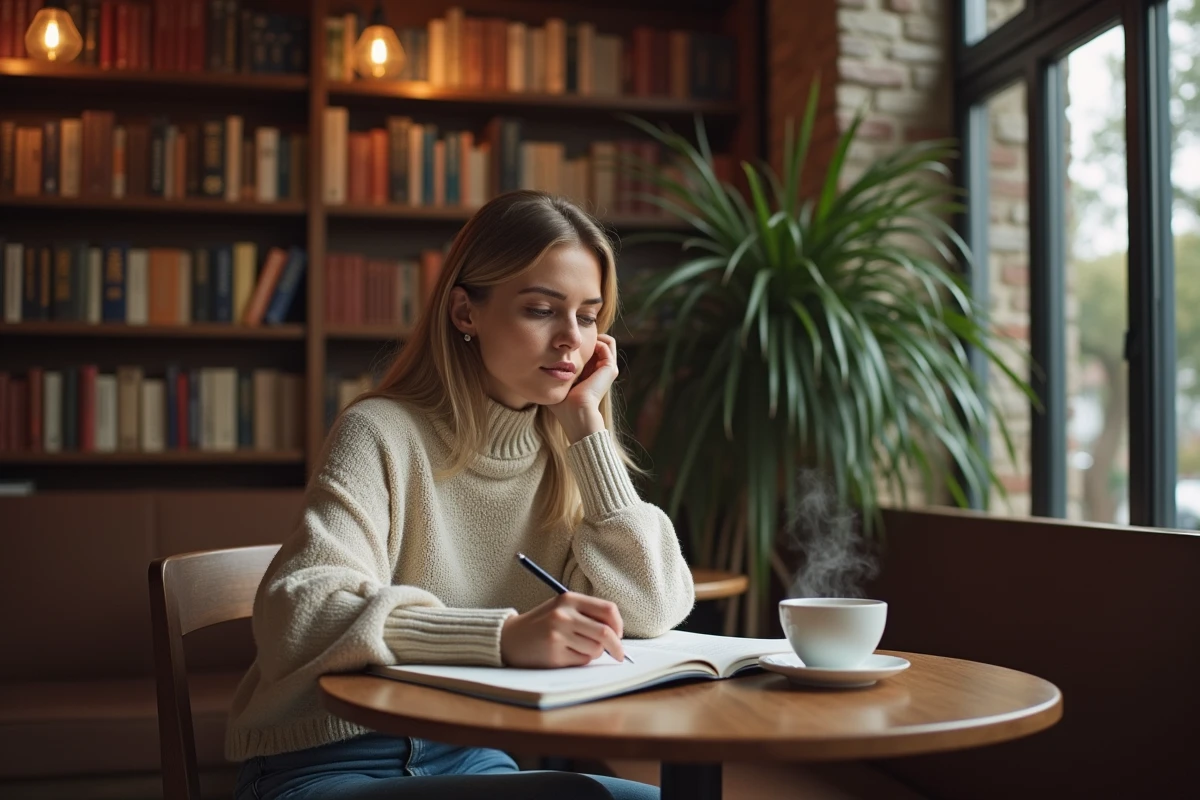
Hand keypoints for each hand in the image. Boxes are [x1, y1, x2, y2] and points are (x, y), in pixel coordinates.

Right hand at [500, 592, 625, 667]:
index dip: (619, 624)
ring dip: (595, 653)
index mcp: (569, 599)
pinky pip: (582, 661)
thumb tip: (617, 634)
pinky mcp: (554, 654)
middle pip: (605, 632)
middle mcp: (564, 615)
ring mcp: (558, 635)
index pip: (608, 610)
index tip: (619, 634)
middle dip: (617, 646)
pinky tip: (567, 654)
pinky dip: (582, 660)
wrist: (510, 638)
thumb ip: (587, 614)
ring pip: (596, 649)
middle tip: (619, 654)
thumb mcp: (562, 608)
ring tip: (580, 649)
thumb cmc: (542, 624)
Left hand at [548, 334, 617, 442]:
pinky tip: (581, 348)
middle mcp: (601, 370)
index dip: (577, 344)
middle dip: (585, 338)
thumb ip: (553, 373)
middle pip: (598, 344)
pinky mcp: (610, 367)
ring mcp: (607, 368)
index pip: (589, 351)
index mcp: (590, 374)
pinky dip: (595, 340)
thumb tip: (537, 363)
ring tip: (578, 341)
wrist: (576, 413)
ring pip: (606, 342)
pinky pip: (608, 343)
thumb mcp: (557, 383)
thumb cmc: (562, 404)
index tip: (563, 343)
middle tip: (570, 340)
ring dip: (592, 336)